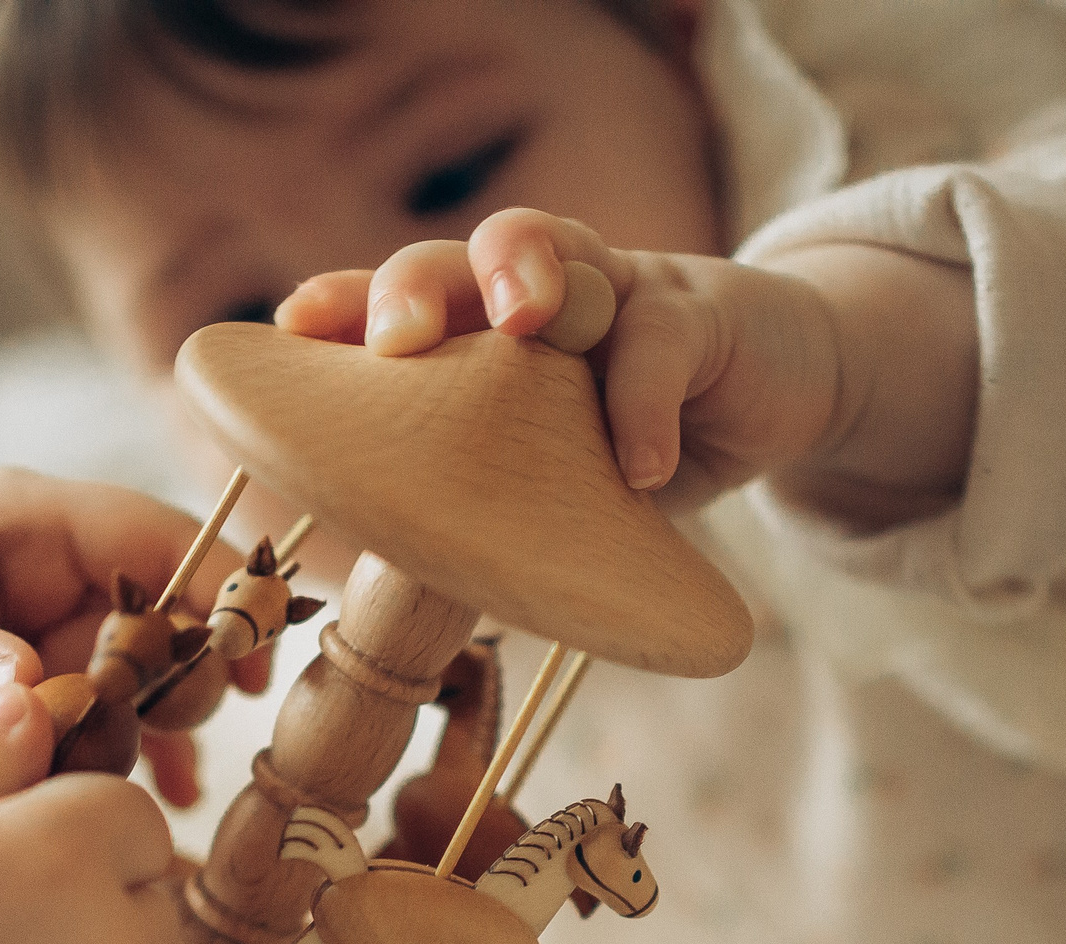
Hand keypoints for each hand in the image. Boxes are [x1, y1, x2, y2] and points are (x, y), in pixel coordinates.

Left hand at [0, 467, 269, 808]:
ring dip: (164, 721)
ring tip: (125, 765)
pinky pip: (143, 723)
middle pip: (175, 606)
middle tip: (171, 724)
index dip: (215, 586)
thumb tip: (29, 687)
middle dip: (187, 667)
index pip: (152, 536)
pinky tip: (159, 799)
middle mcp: (62, 571)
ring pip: (165, 672)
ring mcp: (71, 637)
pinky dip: (155, 760)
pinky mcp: (73, 698)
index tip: (249, 651)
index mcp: (26, 521)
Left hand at [276, 208, 974, 521]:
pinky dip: (647, 403)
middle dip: (417, 285)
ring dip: (527, 271)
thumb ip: (482, 495)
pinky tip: (641, 470)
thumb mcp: (546, 470)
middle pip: (458, 257)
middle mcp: (533, 289)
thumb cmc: (626, 438)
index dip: (344, 302)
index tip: (295, 327)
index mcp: (477, 328)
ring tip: (520, 323)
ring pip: (560, 246)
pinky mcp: (701, 314)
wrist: (770, 389)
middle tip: (395, 338)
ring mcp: (617, 286)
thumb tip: (394, 575)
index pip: (395, 303)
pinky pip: (665, 340)